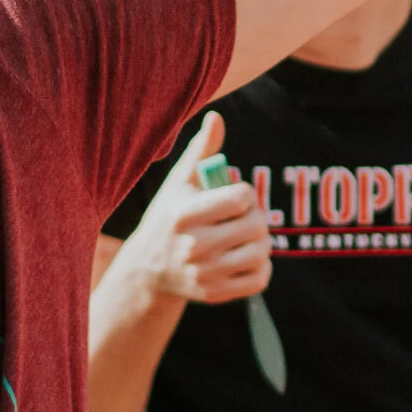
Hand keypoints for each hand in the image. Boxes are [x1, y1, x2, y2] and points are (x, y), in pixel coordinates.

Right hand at [124, 113, 271, 305]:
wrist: (149, 269)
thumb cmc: (169, 216)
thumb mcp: (179, 183)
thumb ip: (201, 150)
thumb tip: (217, 117)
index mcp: (185, 214)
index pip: (241, 197)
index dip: (246, 193)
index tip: (236, 195)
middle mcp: (193, 247)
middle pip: (256, 226)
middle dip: (257, 216)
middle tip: (246, 216)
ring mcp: (204, 274)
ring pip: (261, 253)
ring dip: (262, 241)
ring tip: (249, 236)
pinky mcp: (214, 294)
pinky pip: (259, 280)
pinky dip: (262, 267)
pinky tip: (249, 258)